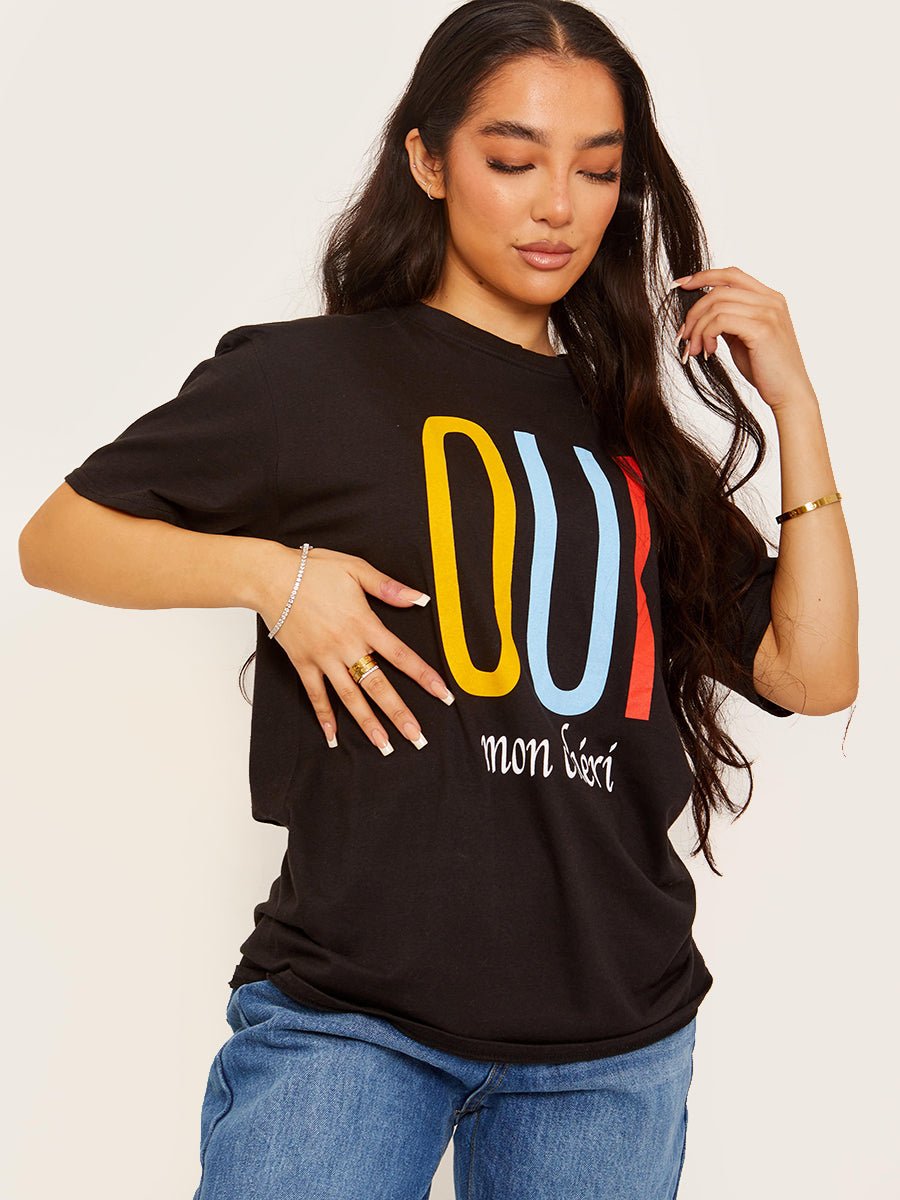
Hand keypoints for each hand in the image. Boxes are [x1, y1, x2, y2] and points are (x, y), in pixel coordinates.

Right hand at [258, 545, 453, 753]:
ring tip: (384, 745)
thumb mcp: (356, 569)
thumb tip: (419, 598)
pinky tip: (333, 736)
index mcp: (364, 623)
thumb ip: (389, 587)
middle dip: (399, 713)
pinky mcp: (303, 663)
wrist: (271, 578)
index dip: (424, 676)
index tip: (442, 694)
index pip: (401, 655)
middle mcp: (346, 646)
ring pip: (350, 697)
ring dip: (368, 723)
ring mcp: (324, 658)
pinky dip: (324, 716)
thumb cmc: (313, 570)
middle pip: (378, 685)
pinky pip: (315, 695)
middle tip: (416, 736)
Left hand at [672, 266, 815, 412]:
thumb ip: (729, 321)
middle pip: (719, 290)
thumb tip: (702, 314)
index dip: (703, 276)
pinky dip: (707, 334)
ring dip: (698, 328)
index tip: (681, 285)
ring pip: (716, 306)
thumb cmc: (766, 369)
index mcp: (769, 298)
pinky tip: (708, 351)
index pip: (731, 274)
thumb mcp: (743, 338)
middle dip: (694, 312)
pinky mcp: (761, 328)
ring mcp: (768, 312)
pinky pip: (720, 321)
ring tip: (697, 349)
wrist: (789, 392)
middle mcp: (771, 300)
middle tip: (685, 335)